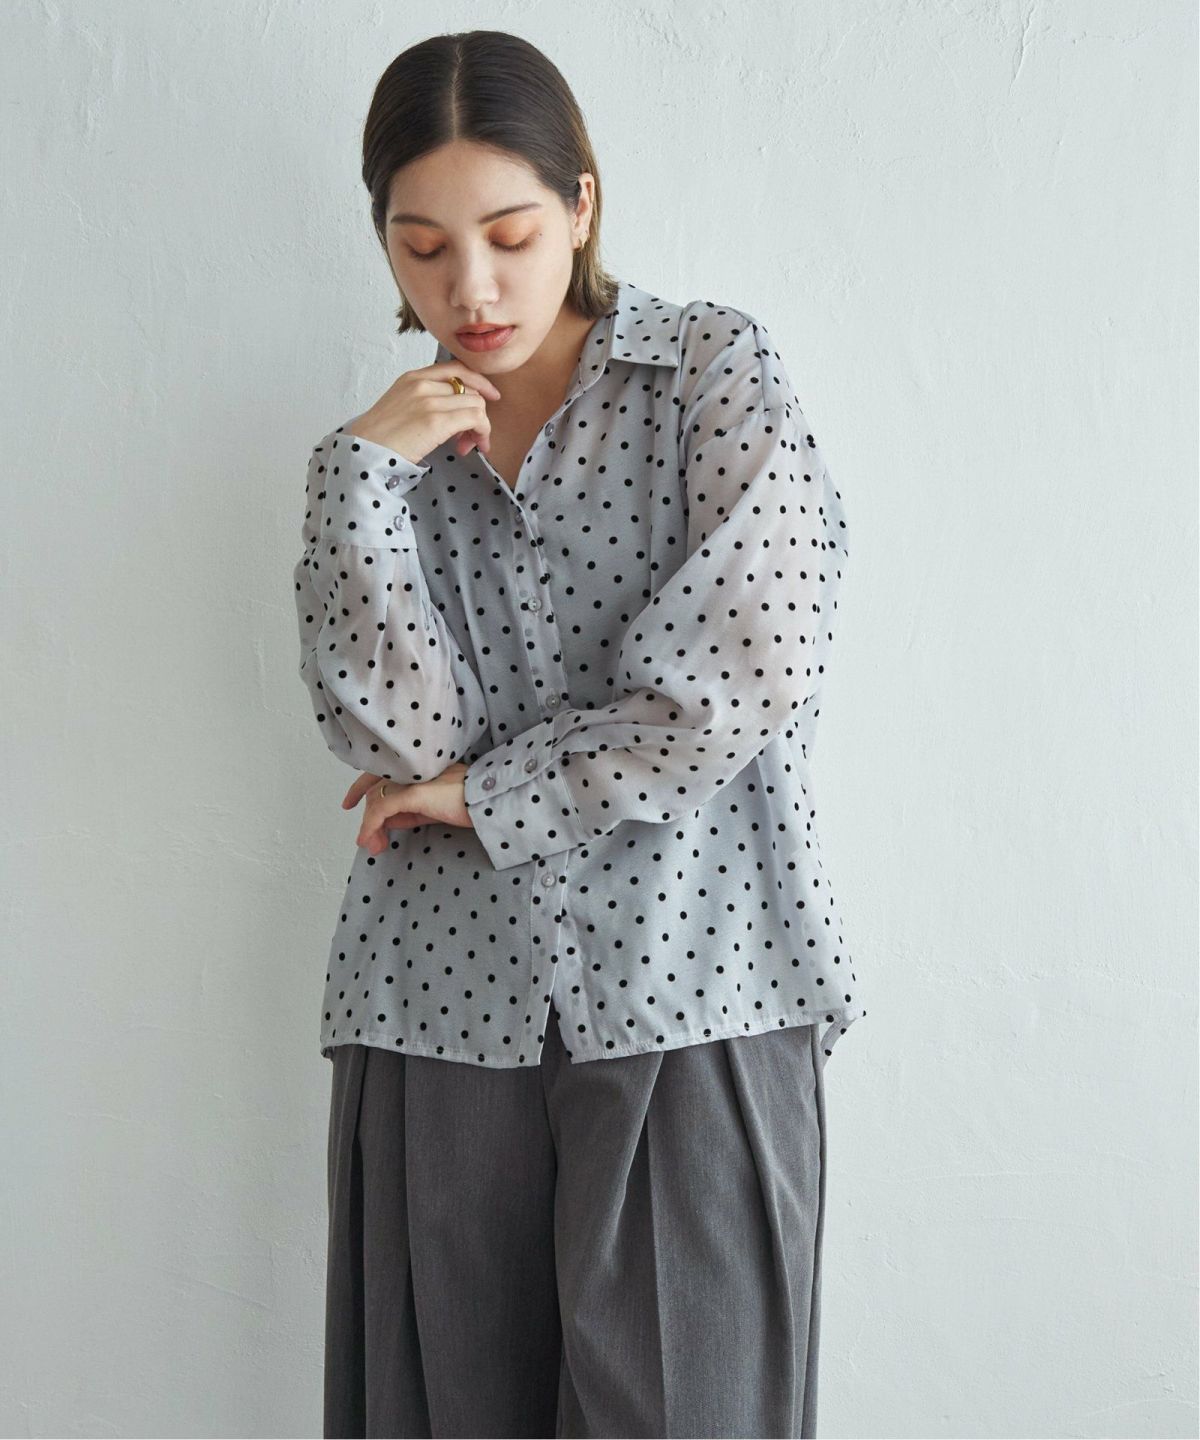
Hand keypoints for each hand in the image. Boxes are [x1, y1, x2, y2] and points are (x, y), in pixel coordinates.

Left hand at [341, 763, 473, 855]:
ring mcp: (411, 779)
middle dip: (368, 817)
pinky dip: (371, 826)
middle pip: (375, 789)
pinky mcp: (412, 793)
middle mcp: (411, 769)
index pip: (381, 774)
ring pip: (376, 800)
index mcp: (417, 769)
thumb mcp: (434, 807)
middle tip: (369, 841)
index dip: (362, 787)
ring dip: (369, 826)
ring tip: (372, 846)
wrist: (489, 801)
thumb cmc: (470, 803)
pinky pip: (381, 811)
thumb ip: (411, 810)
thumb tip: (389, 821)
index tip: (350, 803)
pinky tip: (370, 840)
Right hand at [344, 359, 502, 463]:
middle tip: (472, 437)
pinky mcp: (437, 420)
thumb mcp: (401, 406)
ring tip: (469, 446)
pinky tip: (472, 446)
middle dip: (478, 414)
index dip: (479, 382)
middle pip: (470, 390)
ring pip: (477, 404)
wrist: (364, 451)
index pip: (456, 369)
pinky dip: (481, 432)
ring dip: (480, 428)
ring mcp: (430, 401)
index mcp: (413, 378)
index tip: (490, 396)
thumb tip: (455, 416)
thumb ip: (426, 401)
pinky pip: (475, 419)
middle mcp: (423, 384)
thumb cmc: (380, 437)